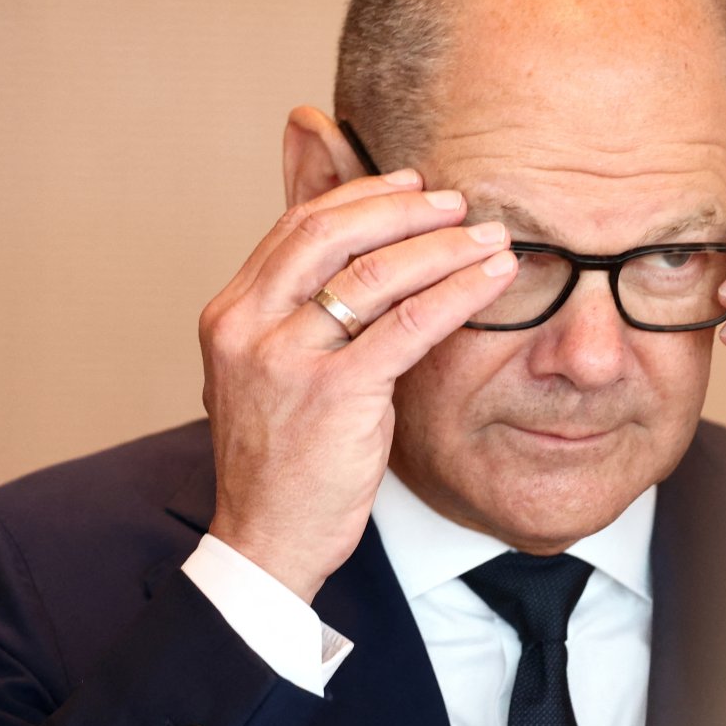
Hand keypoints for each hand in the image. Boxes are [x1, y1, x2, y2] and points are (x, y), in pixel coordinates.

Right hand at [198, 171, 516, 601]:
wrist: (266, 540)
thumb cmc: (282, 461)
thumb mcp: (274, 373)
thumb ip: (303, 315)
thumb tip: (364, 260)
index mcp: (231, 314)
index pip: (297, 227)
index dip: (359, 197)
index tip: (410, 185)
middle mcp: (248, 327)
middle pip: (332, 234)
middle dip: (402, 209)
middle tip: (456, 201)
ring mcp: (286, 360)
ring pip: (375, 274)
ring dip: (442, 246)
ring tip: (488, 237)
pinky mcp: (334, 396)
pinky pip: (409, 326)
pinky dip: (458, 293)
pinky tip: (494, 279)